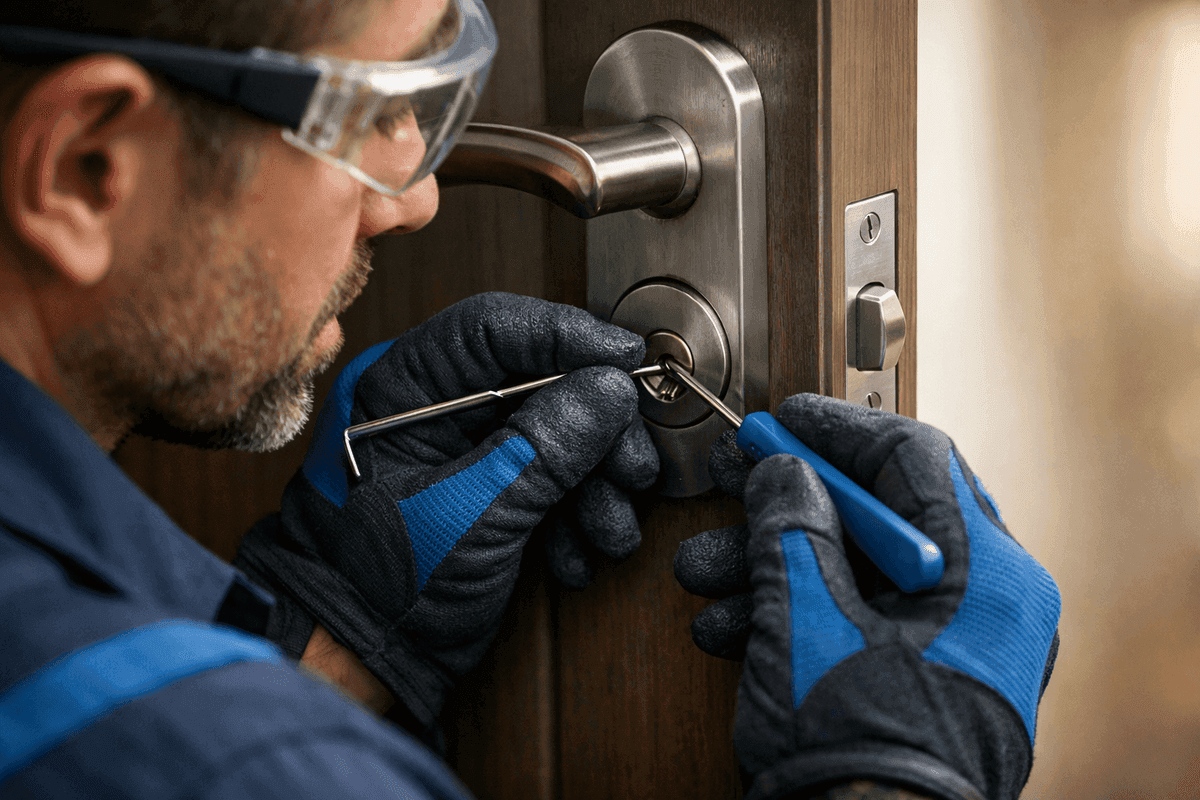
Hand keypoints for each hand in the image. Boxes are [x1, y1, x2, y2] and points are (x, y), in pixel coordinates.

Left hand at [235, 293, 657, 729]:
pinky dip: (574, 513)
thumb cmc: (382, 587)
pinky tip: (578, 555)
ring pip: (554, 431)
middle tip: (633, 468)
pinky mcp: (487, 488)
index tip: (626, 360)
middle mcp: (433, 406)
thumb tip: (612, 388)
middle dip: (595, 430)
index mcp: (402, 388)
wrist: (358, 660)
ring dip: (594, 482)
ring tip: (609, 531)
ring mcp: (463, 449)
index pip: (492, 329)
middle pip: (538, 381)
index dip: (567, 335)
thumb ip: (544, 449)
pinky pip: (548, 476)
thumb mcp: (472, 515)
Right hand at [674, 394, 1060, 799]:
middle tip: (729, 485)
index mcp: (989, 576)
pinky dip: (795, 613)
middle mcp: (988, 607)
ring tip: (702, 572)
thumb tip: (782, 472)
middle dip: (789, 504)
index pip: (917, 458)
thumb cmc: (859, 752)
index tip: (781, 419)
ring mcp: (957, 649)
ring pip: (859, 571)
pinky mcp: (922, 683)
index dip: (838, 429)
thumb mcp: (807, 619)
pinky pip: (859, 620)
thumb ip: (791, 526)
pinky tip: (727, 625)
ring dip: (774, 564)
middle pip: (880, 515)